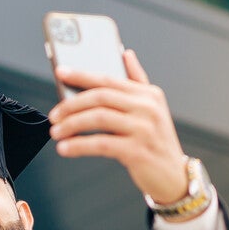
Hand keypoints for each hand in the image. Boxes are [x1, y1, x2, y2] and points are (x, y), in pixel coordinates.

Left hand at [47, 50, 188, 205]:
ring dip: (71, 124)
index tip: (61, 72)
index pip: (109, 79)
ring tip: (56, 132)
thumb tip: (125, 53)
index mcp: (149, 94)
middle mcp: (148, 108)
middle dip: (72, 104)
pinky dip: (79, 145)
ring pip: (98, 118)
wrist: (174, 176)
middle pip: (101, 97)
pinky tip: (65, 148)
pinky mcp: (137, 151)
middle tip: (54, 115)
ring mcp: (144, 129)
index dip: (82, 75)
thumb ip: (138, 80)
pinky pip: (101, 144)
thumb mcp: (153, 108)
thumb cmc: (157, 141)